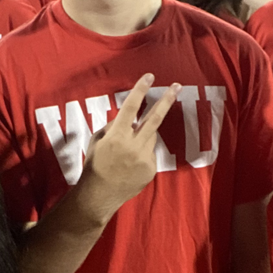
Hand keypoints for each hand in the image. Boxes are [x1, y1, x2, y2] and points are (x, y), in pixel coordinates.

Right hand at [80, 74, 181, 212]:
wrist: (100, 195)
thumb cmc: (95, 165)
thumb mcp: (97, 141)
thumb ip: (113, 127)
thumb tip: (128, 120)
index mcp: (117, 135)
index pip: (131, 107)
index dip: (140, 90)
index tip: (149, 77)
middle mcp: (133, 145)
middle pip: (154, 119)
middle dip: (166, 101)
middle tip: (177, 86)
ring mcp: (144, 158)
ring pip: (150, 137)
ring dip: (143, 137)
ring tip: (126, 152)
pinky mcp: (151, 169)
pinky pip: (149, 154)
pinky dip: (142, 154)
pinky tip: (129, 166)